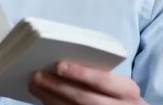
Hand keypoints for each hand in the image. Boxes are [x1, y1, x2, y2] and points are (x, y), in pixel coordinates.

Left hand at [29, 61, 146, 104]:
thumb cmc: (120, 96)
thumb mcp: (119, 85)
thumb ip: (99, 75)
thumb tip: (63, 63)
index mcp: (128, 91)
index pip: (104, 81)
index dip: (81, 73)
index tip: (59, 65)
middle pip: (85, 99)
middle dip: (59, 87)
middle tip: (38, 75)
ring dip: (50, 99)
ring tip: (34, 85)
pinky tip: (43, 99)